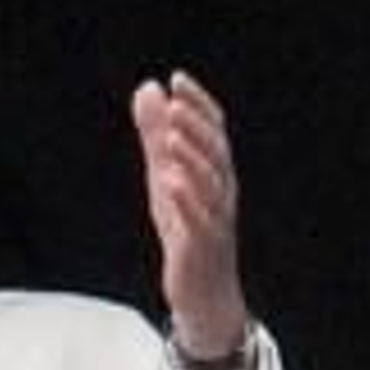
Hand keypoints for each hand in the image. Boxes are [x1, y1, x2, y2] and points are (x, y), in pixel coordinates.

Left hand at [130, 69, 247, 357]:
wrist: (203, 290)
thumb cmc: (187, 228)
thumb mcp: (165, 175)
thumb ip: (155, 135)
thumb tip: (148, 88)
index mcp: (215, 171)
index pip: (213, 129)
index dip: (198, 104)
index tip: (177, 78)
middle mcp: (221, 191)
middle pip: (215, 152)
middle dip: (196, 127)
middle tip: (176, 105)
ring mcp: (214, 218)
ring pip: (210, 184)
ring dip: (193, 159)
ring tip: (172, 138)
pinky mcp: (202, 246)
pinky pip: (199, 221)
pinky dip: (187, 201)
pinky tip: (171, 184)